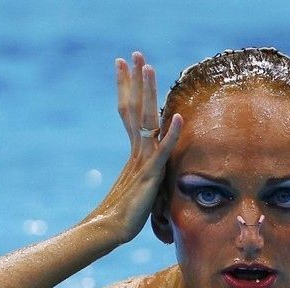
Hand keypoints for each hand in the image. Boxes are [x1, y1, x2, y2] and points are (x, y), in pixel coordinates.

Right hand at [88, 52, 181, 243]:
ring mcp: (142, 161)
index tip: (125, 65)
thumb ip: (145, 176)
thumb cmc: (124, 215)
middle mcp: (137, 151)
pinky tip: (179, 118)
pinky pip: (163, 151)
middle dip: (136, 80)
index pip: (129, 112)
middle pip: (136, 108)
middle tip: (135, 54)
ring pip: (147, 121)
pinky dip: (172, 134)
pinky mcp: (150, 175)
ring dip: (150, 94)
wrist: (109, 230)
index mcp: (134, 151)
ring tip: (149, 68)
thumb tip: (151, 174)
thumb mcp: (139, 189)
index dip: (128, 88)